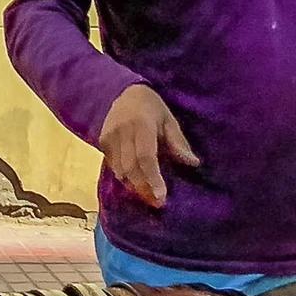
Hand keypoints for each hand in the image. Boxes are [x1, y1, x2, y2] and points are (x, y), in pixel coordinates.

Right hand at [97, 83, 198, 209]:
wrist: (120, 91)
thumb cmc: (150, 106)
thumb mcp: (168, 119)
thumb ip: (178, 142)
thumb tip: (193, 163)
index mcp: (141, 124)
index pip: (145, 157)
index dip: (153, 178)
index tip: (161, 196)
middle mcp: (122, 132)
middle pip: (131, 168)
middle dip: (144, 188)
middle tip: (157, 203)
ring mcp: (109, 138)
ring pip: (120, 170)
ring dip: (134, 186)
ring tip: (148, 197)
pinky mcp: (102, 143)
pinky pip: (113, 166)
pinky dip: (125, 177)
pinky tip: (136, 183)